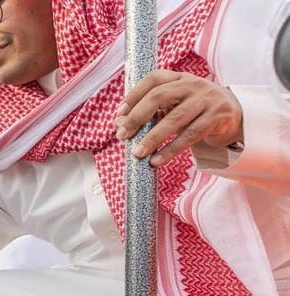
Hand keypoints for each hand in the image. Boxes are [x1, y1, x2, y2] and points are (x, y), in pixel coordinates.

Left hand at [115, 70, 243, 166]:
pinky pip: (190, 135)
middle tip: (122, 135)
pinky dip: (171, 150)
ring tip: (137, 153)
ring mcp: (207, 99)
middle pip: (160, 96)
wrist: (234, 115)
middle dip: (137, 117)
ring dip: (152, 138)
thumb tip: (118, 124)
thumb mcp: (174, 107)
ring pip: (174, 119)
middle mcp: (193, 84)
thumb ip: (150, 113)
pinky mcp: (217, 117)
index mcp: (179, 78)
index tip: (118, 114)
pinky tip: (156, 161)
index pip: (153, 79)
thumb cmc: (195, 111)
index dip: (134, 95)